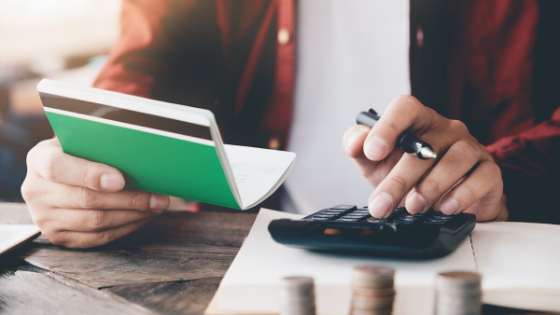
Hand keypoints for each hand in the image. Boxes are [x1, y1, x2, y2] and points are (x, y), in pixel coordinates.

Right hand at [22, 138, 169, 247]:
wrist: (55, 178)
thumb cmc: (77, 153)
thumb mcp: (79, 141)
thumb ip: (97, 143)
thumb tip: (136, 148)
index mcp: (39, 159)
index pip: (59, 168)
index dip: (91, 174)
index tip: (121, 179)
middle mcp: (36, 191)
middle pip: (86, 200)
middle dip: (129, 199)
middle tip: (158, 197)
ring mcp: (44, 218)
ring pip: (95, 222)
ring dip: (133, 215)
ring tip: (156, 206)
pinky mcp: (58, 237)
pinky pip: (97, 238)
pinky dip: (125, 228)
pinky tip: (143, 217)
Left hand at [343, 95, 507, 220]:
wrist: (441, 205)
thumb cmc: (407, 177)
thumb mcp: (374, 163)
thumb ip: (358, 147)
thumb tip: (357, 141)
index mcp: (417, 121)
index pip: (406, 107)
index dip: (388, 126)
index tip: (372, 151)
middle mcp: (446, 129)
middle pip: (426, 145)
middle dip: (399, 178)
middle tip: (381, 204)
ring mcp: (471, 147)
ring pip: (457, 158)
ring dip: (432, 185)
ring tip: (413, 207)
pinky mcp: (490, 171)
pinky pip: (483, 176)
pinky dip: (463, 193)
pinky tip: (445, 208)